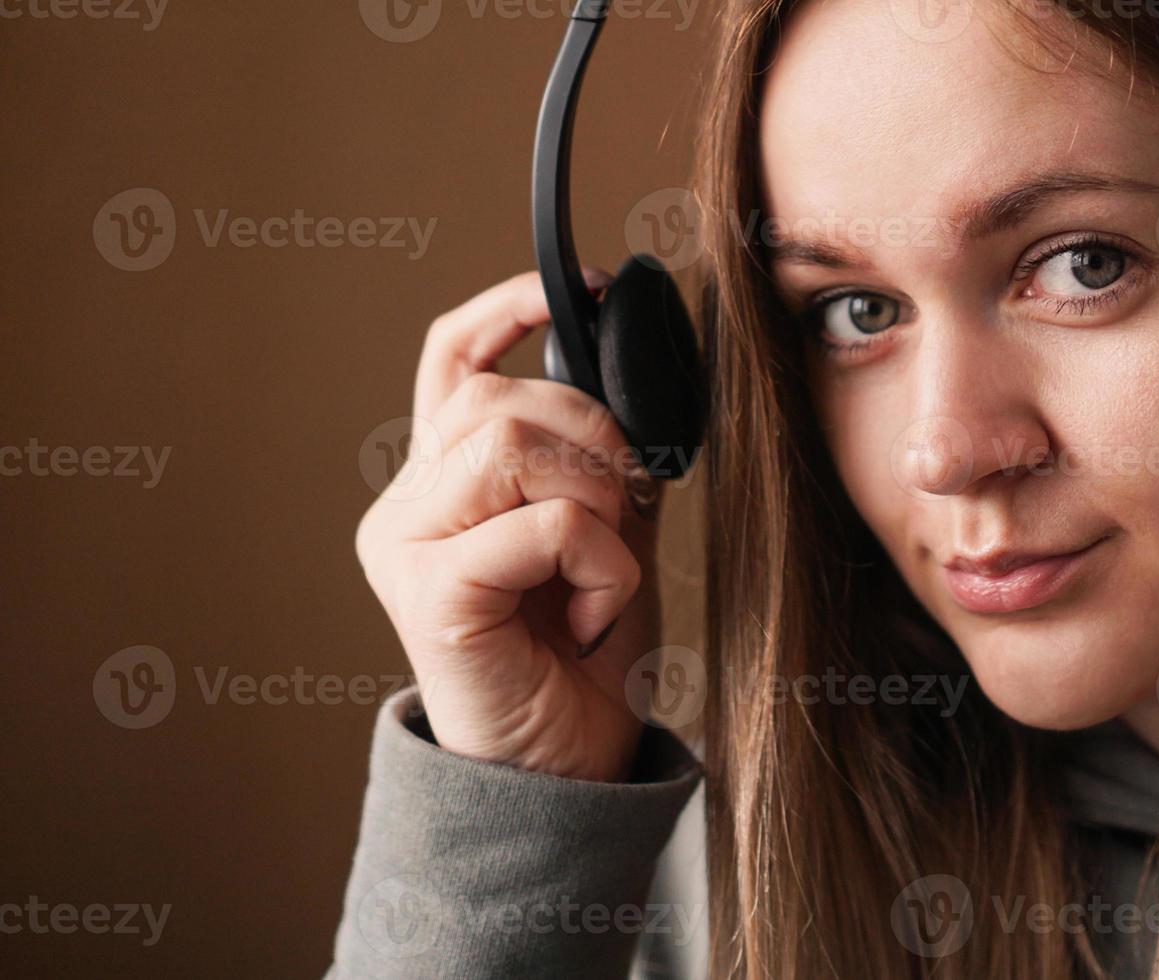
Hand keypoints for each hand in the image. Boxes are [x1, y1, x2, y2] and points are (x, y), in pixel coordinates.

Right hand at [355, 268, 661, 781]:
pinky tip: (593, 611)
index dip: (510, 308)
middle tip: (629, 510)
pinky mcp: (433, 595)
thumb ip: (598, 460)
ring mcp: (407, 548)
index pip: (451, 356)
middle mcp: (405, 506)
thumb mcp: (605, 531)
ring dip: (597, 501)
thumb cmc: (583, 654)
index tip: (581, 289)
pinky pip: (542, 523)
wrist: (567, 765)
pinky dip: (599, 561)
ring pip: (513, 444)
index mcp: (440, 480)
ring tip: (603, 568)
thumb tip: (632, 381)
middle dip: (596, 440)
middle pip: (501, 398)